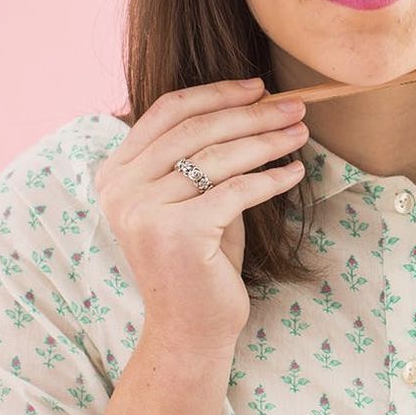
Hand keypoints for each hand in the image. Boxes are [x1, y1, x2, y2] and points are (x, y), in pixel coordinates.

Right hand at [94, 78, 308, 358]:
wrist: (190, 328)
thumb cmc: (198, 259)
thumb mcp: (192, 197)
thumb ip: (203, 154)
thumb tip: (255, 101)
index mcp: (116, 172)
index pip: (168, 111)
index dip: (217, 93)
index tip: (259, 86)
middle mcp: (121, 188)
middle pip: (197, 128)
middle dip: (252, 112)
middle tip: (295, 105)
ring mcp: (144, 210)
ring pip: (219, 156)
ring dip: (267, 139)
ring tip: (300, 132)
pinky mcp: (177, 232)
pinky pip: (236, 190)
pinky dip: (271, 177)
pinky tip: (294, 170)